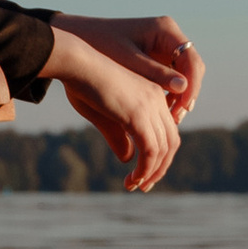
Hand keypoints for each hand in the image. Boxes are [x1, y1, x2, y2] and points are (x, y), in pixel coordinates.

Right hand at [43, 34, 179, 192]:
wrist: (76, 62)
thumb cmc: (82, 81)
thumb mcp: (103, 113)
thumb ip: (118, 135)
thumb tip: (129, 158)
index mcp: (152, 94)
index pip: (166, 130)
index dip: (159, 153)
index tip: (144, 170)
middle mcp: (157, 99)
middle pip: (171, 141)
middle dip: (160, 166)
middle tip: (144, 185)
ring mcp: (150, 107)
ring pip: (163, 149)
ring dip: (152, 172)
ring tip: (136, 186)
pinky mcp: (138, 116)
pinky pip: (150, 151)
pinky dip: (145, 169)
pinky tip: (133, 180)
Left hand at [56, 15, 202, 118]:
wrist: (74, 37)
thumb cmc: (96, 44)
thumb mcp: (127, 61)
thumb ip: (154, 74)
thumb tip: (181, 91)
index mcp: (164, 29)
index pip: (191, 60)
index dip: (191, 85)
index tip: (182, 108)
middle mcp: (168, 37)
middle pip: (191, 69)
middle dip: (186, 95)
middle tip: (176, 119)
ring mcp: (162, 48)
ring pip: (182, 77)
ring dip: (178, 99)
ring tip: (169, 121)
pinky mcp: (153, 61)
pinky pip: (169, 81)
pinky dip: (167, 97)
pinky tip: (158, 114)